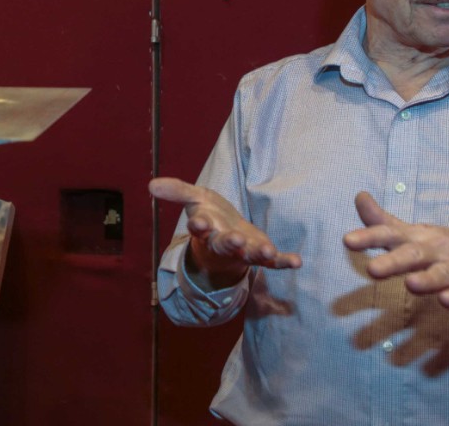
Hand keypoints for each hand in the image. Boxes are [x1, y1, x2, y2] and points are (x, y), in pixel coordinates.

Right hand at [150, 177, 300, 289]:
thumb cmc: (210, 217)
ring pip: (248, 255)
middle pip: (224, 245)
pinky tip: (296, 262)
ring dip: (258, 254)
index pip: (198, 227)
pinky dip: (283, 262)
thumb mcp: (194, 199)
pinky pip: (273, 263)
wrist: (227, 239)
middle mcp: (223, 243)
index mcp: (205, 228)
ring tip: (268, 252)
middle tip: (236, 240)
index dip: (198, 226)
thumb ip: (177, 191)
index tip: (197, 223)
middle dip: (230, 243)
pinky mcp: (261, 255)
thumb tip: (151, 185)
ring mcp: (243, 252)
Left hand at [342, 192, 448, 307]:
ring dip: (426, 280)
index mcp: (417, 237)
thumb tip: (358, 197)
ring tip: (410, 284)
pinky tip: (447, 300)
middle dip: (393, 262)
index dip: (369, 237)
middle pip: (413, 254)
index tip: (348, 241)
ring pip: (439, 274)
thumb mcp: (415, 232)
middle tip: (372, 270)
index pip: (390, 234)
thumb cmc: (446, 245)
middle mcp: (435, 250)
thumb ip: (384, 222)